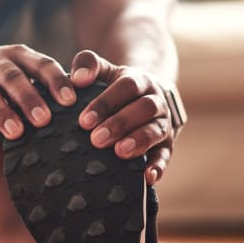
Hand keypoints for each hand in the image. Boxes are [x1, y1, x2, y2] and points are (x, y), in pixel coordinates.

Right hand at [0, 44, 76, 168]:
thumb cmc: (3, 82)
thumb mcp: (21, 74)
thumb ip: (42, 91)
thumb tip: (78, 127)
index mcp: (20, 55)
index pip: (41, 64)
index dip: (56, 81)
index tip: (70, 100)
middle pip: (13, 77)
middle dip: (29, 98)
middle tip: (45, 119)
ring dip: (3, 114)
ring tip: (16, 133)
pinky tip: (2, 162)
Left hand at [71, 50, 173, 185]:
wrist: (146, 96)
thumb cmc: (116, 88)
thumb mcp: (104, 71)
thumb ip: (88, 65)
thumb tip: (77, 78)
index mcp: (139, 81)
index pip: (126, 87)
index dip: (105, 102)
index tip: (83, 120)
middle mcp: (155, 100)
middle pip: (143, 108)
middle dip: (120, 123)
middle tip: (96, 139)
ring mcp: (162, 123)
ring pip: (156, 130)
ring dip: (138, 141)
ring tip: (119, 152)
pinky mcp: (166, 144)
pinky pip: (165, 155)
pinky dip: (158, 165)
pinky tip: (148, 177)